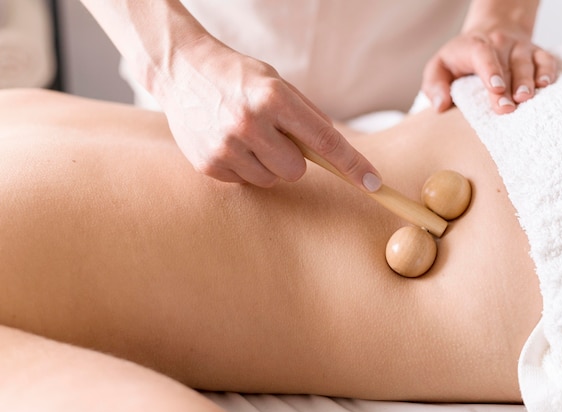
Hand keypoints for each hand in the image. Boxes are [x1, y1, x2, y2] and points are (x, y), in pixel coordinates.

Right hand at [154, 37, 381, 190]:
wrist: (181, 70)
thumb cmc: (237, 76)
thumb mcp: (276, 82)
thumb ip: (306, 114)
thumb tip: (333, 149)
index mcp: (273, 98)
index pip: (324, 140)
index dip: (352, 164)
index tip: (373, 184)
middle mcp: (250, 124)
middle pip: (297, 171)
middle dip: (294, 159)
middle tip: (275, 137)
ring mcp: (226, 147)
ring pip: (271, 180)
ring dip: (268, 164)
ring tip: (247, 137)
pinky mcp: (209, 165)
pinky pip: (245, 182)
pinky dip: (245, 167)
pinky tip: (229, 143)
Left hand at [421, 26, 557, 113]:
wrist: (490, 33)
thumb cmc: (460, 59)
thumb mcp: (439, 67)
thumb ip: (434, 85)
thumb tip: (440, 106)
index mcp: (474, 46)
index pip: (483, 54)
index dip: (490, 70)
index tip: (494, 88)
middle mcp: (499, 43)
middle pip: (506, 64)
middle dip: (508, 87)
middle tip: (506, 108)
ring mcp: (520, 47)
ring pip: (526, 62)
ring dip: (528, 81)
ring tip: (526, 98)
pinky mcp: (536, 53)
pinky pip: (546, 59)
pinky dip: (548, 71)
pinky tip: (546, 84)